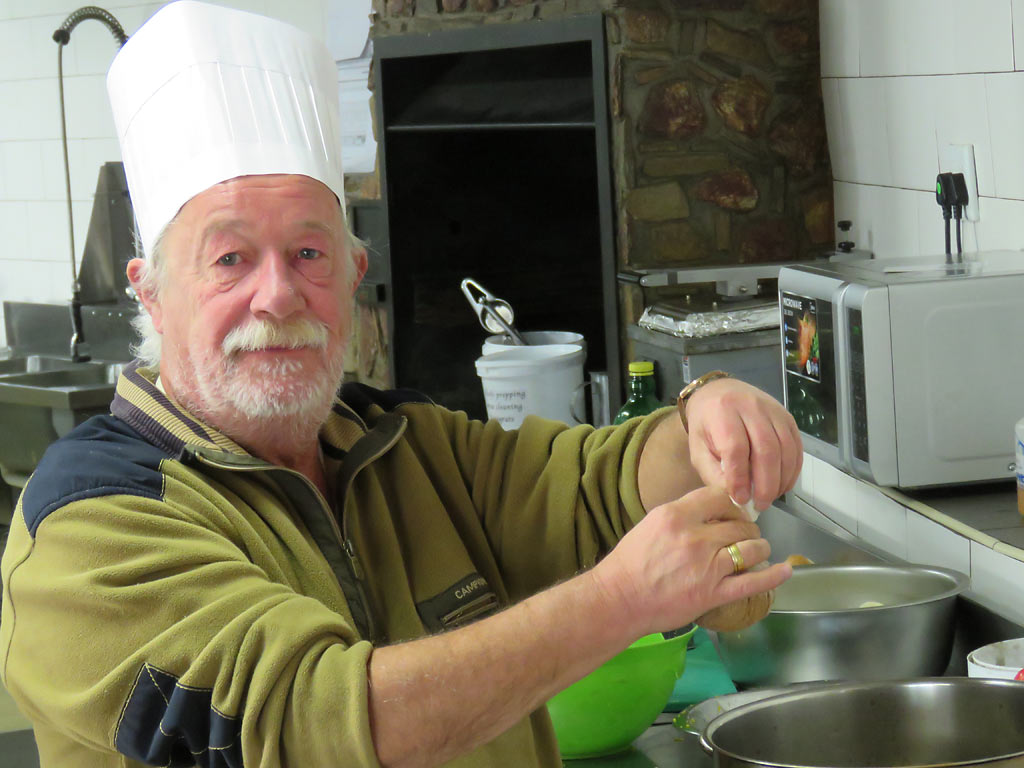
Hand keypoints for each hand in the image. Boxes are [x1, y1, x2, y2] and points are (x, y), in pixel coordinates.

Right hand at [590, 487, 791, 636]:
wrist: (620, 598)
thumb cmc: (630, 562)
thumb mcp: (652, 524)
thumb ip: (683, 516)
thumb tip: (711, 513)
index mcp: (677, 515)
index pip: (719, 497)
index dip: (732, 503)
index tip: (733, 511)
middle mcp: (696, 537)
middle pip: (740, 524)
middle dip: (748, 527)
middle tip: (745, 534)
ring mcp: (708, 566)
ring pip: (752, 548)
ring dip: (759, 547)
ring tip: (757, 550)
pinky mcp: (714, 593)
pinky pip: (752, 582)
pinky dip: (773, 576)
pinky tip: (785, 570)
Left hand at [684, 378, 802, 511]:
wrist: (719, 393)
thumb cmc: (707, 424)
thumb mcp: (699, 449)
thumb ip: (714, 473)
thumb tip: (736, 497)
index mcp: (723, 412)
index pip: (736, 447)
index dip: (740, 477)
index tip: (741, 499)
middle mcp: (751, 407)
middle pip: (766, 449)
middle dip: (766, 483)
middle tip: (760, 504)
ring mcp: (773, 410)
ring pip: (785, 448)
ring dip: (781, 479)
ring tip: (771, 497)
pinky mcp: (787, 417)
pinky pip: (796, 447)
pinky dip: (792, 470)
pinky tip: (783, 484)